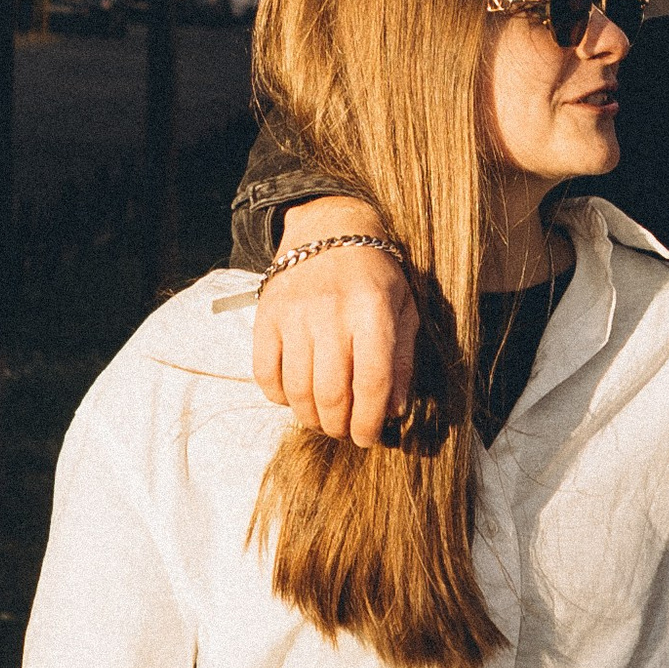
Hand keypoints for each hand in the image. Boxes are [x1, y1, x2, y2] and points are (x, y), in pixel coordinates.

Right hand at [253, 203, 416, 447]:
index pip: (372, 383)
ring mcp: (294, 314)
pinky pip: (265, 374)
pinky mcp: (265, 316)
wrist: (328, 229)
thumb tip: (393, 410)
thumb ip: (402, 360)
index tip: (369, 438)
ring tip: (324, 420)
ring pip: (297, 391)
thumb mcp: (403, 309)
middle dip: (340, 427)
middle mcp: (331, 312)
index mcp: (373, 310)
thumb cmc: (374, 275)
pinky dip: (279, 397)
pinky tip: (295, 397)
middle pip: (331, 395)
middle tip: (346, 431)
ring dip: (311, 418)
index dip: (369, 422)